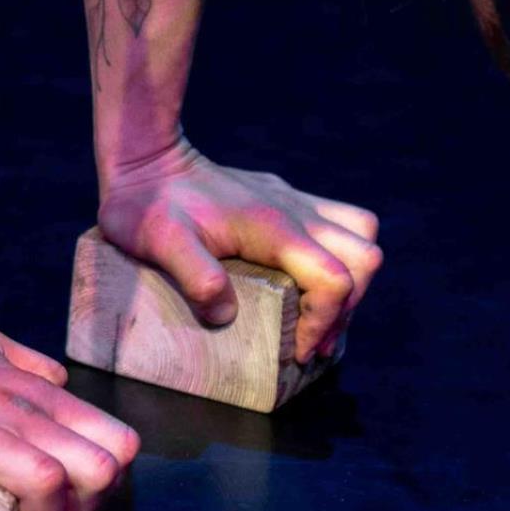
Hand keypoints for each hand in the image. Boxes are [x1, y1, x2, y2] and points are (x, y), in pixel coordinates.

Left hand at [98, 139, 382, 362]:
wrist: (147, 158)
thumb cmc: (148, 205)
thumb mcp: (160, 244)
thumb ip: (196, 278)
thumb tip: (227, 317)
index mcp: (274, 227)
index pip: (333, 279)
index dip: (324, 322)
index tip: (297, 352)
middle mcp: (295, 210)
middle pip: (363, 259)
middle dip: (346, 308)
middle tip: (312, 341)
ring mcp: (293, 199)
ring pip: (360, 234)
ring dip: (351, 277)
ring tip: (318, 311)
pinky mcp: (283, 196)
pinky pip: (338, 222)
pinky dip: (337, 254)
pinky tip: (303, 276)